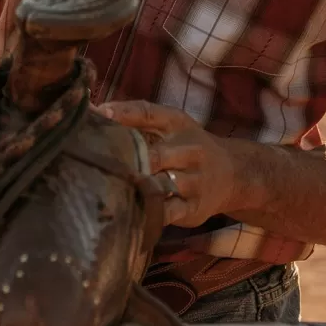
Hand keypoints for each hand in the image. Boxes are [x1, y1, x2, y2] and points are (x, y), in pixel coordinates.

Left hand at [96, 100, 239, 227]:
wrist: (231, 174)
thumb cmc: (186, 146)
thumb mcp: (170, 127)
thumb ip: (136, 120)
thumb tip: (93, 111)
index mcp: (178, 123)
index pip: (149, 113)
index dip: (124, 113)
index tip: (99, 113)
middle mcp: (189, 149)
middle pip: (156, 155)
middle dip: (129, 161)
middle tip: (98, 162)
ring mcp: (194, 180)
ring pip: (161, 185)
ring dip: (137, 189)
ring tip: (109, 191)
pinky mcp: (194, 208)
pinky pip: (168, 213)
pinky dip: (148, 214)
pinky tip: (129, 215)